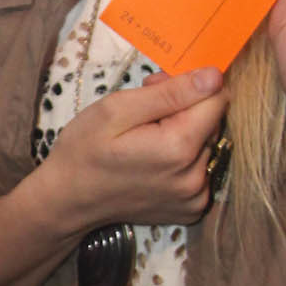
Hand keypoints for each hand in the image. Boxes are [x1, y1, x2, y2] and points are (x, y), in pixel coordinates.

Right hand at [40, 65, 227, 234]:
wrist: (68, 201)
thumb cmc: (84, 151)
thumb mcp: (117, 110)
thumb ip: (170, 92)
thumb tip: (214, 77)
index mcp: (179, 148)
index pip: (217, 99)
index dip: (189, 85)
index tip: (158, 88)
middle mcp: (194, 177)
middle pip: (213, 123)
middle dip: (185, 109)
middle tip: (144, 113)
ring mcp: (195, 197)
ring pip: (208, 146)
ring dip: (184, 135)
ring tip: (145, 139)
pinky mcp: (192, 208)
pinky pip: (201, 170)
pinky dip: (183, 161)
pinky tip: (154, 162)